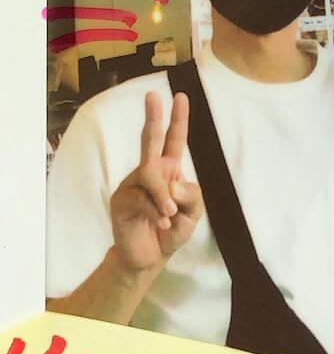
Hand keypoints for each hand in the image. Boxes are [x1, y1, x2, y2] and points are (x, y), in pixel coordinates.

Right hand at [110, 91, 203, 272]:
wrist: (149, 257)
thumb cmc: (171, 229)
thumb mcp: (193, 212)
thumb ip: (191, 195)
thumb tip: (174, 183)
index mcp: (168, 169)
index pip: (174, 140)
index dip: (178, 119)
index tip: (180, 96)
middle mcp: (148, 171)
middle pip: (150, 140)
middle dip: (153, 117)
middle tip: (153, 96)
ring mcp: (132, 184)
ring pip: (150, 176)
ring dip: (164, 198)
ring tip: (170, 215)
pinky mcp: (121, 201)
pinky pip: (140, 198)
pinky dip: (155, 212)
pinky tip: (160, 223)